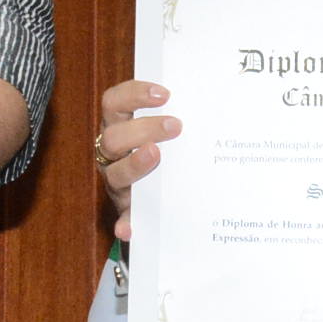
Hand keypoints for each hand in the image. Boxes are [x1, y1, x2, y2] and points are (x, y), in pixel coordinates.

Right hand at [94, 79, 178, 242]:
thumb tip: (210, 94)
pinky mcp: (127, 213)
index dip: (134, 94)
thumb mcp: (167, 132)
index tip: (164, 94)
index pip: (114, 102)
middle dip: (144, 129)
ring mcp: (118, 183)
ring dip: (134, 166)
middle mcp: (112, 154)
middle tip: (176, 126)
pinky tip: (130, 228)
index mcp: (119, 127)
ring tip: (156, 156)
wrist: (165, 195)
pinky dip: (125, 223)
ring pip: (116, 174)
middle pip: (115, 137)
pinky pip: (123, 220)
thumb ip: (177, 115)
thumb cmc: (169, 154)